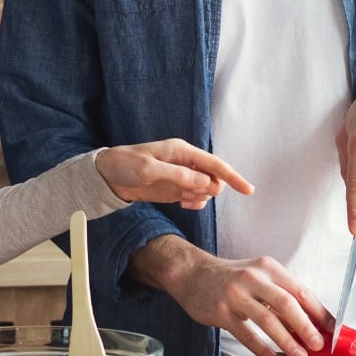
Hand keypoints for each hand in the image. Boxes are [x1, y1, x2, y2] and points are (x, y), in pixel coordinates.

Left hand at [95, 139, 253, 209]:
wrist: (107, 176)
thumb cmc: (125, 165)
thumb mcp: (148, 170)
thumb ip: (177, 176)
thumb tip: (205, 182)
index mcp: (182, 151)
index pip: (214, 164)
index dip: (232, 177)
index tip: (248, 190)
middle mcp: (186, 163)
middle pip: (214, 178)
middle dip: (209, 190)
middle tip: (188, 195)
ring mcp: (182, 176)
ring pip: (206, 190)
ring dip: (199, 198)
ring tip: (180, 199)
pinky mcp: (176, 189)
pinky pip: (196, 198)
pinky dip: (194, 203)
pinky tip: (182, 204)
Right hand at [128, 236, 330, 355]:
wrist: (192, 274)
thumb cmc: (232, 279)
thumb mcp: (259, 276)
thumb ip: (280, 295)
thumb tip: (311, 323)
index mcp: (269, 268)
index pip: (301, 291)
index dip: (319, 312)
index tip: (333, 330)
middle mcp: (253, 277)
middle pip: (287, 304)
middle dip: (306, 327)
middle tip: (319, 346)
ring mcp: (236, 294)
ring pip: (267, 320)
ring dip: (287, 341)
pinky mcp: (221, 312)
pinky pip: (247, 335)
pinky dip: (263, 351)